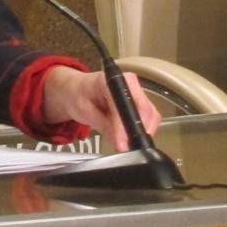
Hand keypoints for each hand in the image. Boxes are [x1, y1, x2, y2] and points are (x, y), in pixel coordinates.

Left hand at [40, 66, 161, 149]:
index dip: (124, 125)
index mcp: (108, 79)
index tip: (123, 142)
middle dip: (139, 130)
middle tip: (128, 146)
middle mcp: (126, 82)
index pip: (122, 103)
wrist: (75, 89)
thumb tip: (121, 142)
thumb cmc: (78, 94)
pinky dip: (144, 130)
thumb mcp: (83, 111)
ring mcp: (135, 91)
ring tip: (130, 144)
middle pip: (144, 107)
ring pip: (151, 114)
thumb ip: (103, 125)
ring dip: (143, 131)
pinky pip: (150, 118)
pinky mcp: (139, 102)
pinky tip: (132, 137)